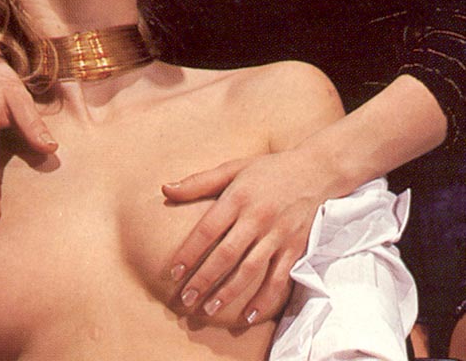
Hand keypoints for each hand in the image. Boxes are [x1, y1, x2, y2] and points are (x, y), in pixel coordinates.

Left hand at [163, 150, 328, 324]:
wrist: (316, 170)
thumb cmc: (268, 169)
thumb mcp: (233, 168)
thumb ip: (199, 182)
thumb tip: (165, 189)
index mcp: (238, 197)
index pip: (208, 229)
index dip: (190, 252)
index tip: (174, 272)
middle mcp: (257, 217)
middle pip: (226, 254)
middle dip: (204, 279)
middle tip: (186, 299)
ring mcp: (278, 233)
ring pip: (250, 269)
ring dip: (229, 292)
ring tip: (209, 308)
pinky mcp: (295, 246)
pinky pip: (279, 278)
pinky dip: (265, 299)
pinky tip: (249, 314)